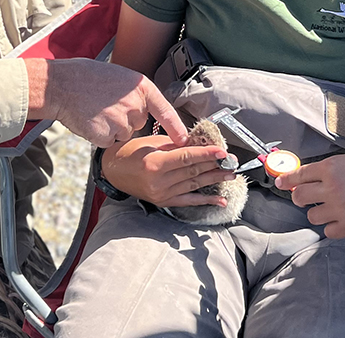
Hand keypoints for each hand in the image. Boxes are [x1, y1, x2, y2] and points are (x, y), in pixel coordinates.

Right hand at [26, 58, 188, 146]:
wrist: (61, 85)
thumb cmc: (87, 77)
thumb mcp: (120, 77)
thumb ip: (135, 94)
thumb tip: (143, 110)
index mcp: (141, 87)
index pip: (166, 111)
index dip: (176, 127)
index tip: (185, 140)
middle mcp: (135, 105)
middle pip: (138, 123)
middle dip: (125, 118)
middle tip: (106, 104)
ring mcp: (121, 121)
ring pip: (123, 133)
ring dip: (111, 127)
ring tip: (96, 110)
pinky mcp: (107, 136)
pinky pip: (109, 141)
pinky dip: (100, 135)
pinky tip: (90, 120)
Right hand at [102, 135, 233, 207]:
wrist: (112, 171)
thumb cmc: (129, 152)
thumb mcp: (151, 142)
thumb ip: (175, 144)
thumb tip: (199, 143)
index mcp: (155, 164)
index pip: (186, 158)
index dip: (206, 155)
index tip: (222, 152)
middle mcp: (159, 181)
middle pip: (193, 172)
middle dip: (215, 166)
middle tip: (232, 161)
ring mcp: (161, 194)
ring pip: (194, 185)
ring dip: (214, 180)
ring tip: (231, 174)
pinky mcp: (163, 201)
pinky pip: (188, 201)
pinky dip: (205, 200)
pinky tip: (220, 200)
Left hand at [274, 151, 344, 239]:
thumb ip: (330, 171)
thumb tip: (310, 179)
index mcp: (331, 167)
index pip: (298, 175)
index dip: (286, 180)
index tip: (280, 184)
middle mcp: (331, 187)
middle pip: (299, 197)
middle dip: (300, 198)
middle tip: (308, 198)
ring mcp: (340, 208)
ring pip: (312, 216)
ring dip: (319, 213)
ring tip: (334, 208)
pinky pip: (329, 231)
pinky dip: (334, 227)